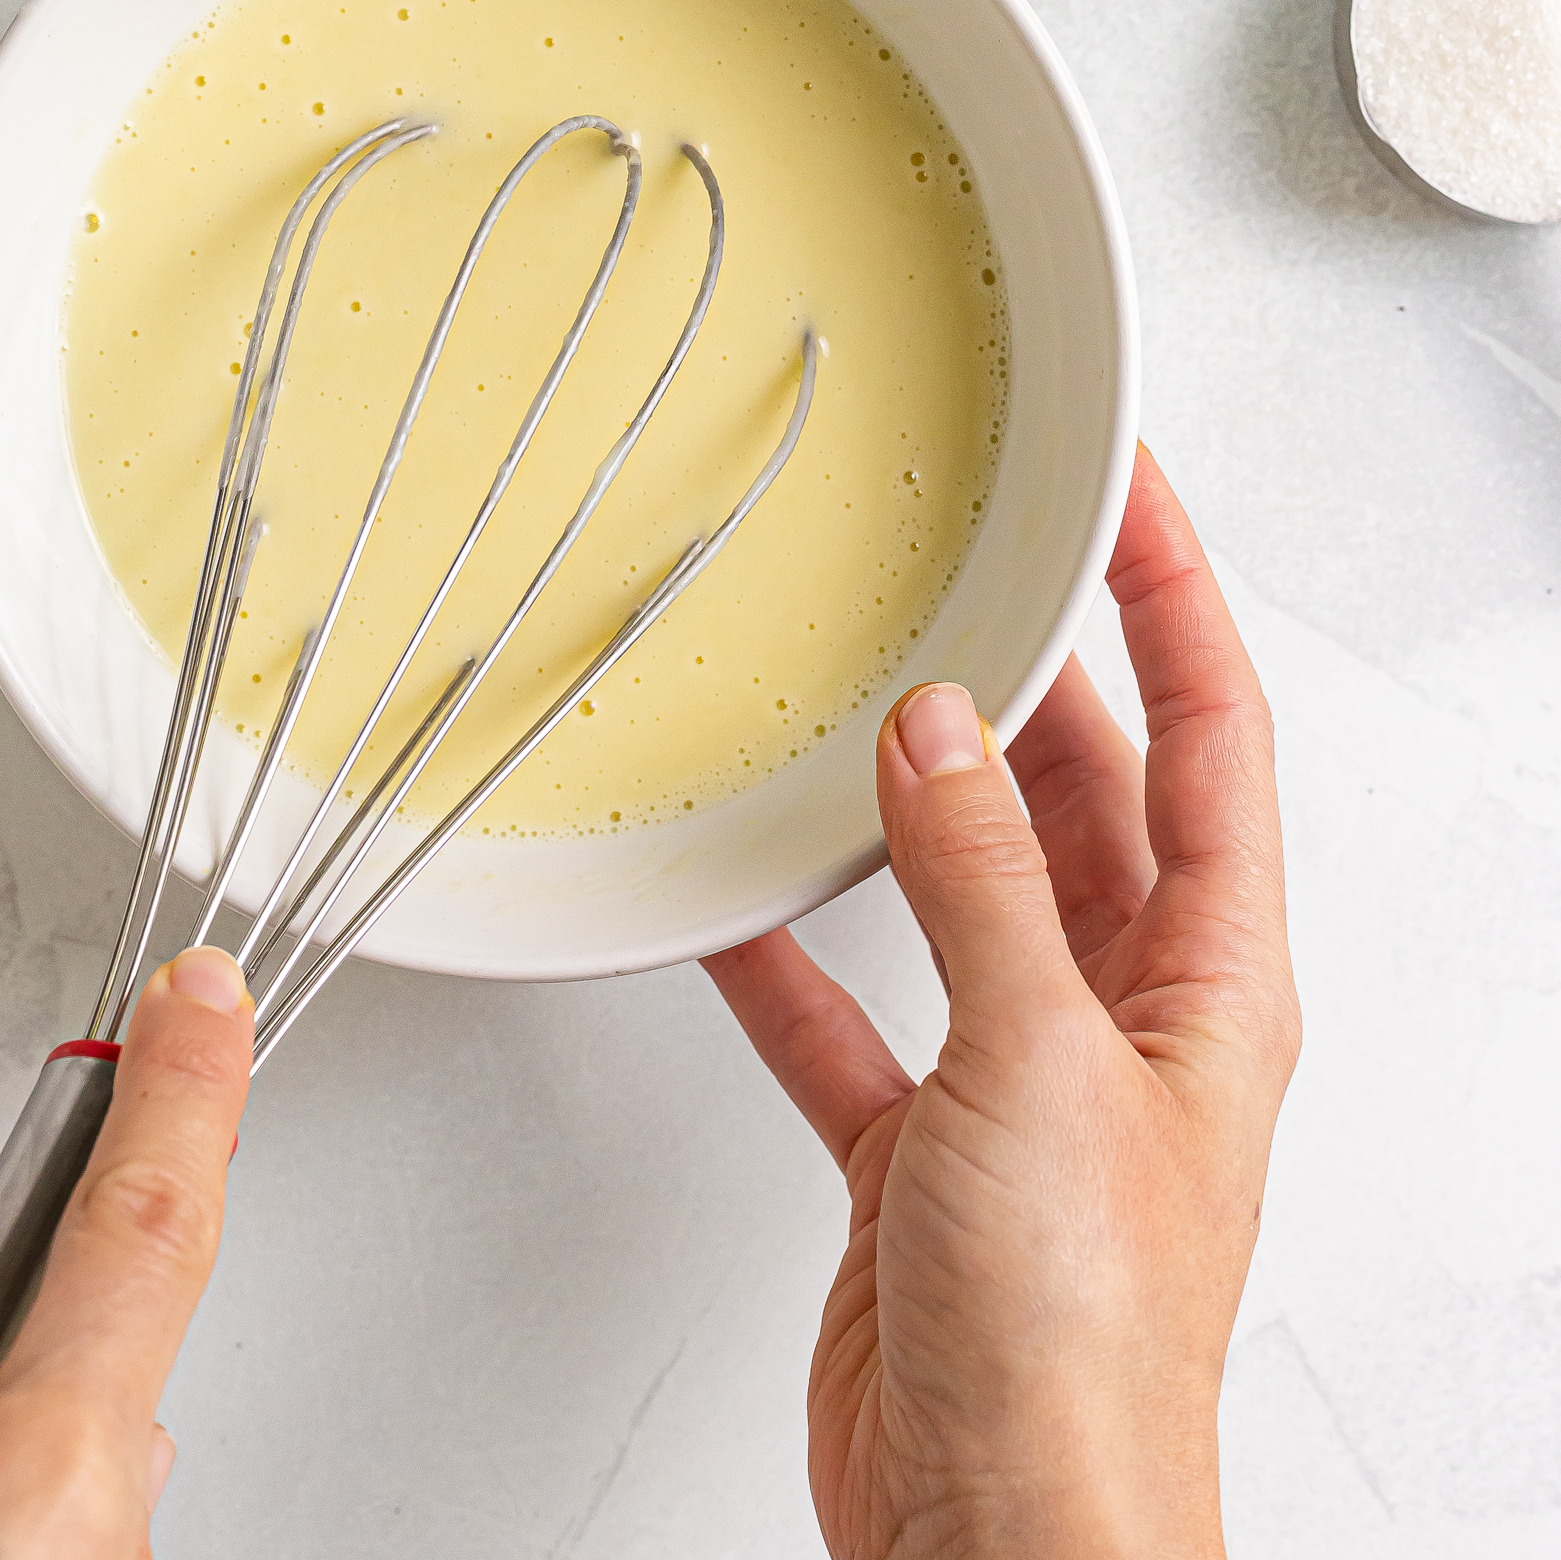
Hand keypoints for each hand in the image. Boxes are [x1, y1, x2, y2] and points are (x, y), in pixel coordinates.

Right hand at [705, 445, 1298, 1559]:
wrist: (997, 1541)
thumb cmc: (1080, 1351)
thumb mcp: (1034, 1065)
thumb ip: (976, 885)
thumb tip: (940, 734)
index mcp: (1208, 986)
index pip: (1213, 737)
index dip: (1175, 602)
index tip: (1128, 496)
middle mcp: (1123, 1022)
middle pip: (1092, 800)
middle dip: (1036, 683)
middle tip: (976, 573)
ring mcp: (1018, 1087)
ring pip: (969, 895)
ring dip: (912, 807)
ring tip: (859, 705)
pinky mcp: (920, 1156)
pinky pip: (852, 1016)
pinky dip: (793, 956)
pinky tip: (738, 904)